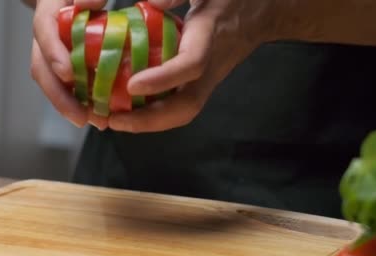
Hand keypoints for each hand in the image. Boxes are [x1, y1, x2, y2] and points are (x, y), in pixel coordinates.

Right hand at [31, 0, 110, 129]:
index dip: (53, 53)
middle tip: (80, 117)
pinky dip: (78, 102)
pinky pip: (64, 86)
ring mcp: (50, 53)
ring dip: (69, 106)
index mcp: (48, 11)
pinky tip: (97, 116)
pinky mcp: (62, 65)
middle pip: (41, 68)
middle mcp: (44, 36)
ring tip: (94, 122)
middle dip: (59, 95)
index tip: (67, 73)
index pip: (43, 30)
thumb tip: (86, 3)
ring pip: (51, 82)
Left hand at [108, 0, 278, 132]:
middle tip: (115, 120)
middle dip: (150, 119)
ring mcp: (208, 80)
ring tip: (116, 121)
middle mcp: (211, 66)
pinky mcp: (202, 84)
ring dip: (149, 123)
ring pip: (183, 111)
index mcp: (210, 37)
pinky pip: (180, 106)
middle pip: (186, 105)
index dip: (163, 79)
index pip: (191, 65)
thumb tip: (152, 3)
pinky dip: (154, 115)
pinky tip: (129, 112)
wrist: (261, 13)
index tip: (132, 85)